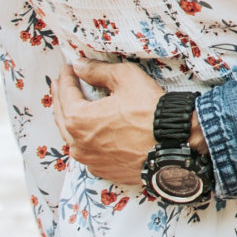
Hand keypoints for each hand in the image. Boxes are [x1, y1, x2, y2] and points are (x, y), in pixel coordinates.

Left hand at [53, 59, 175, 186]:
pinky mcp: (104, 170)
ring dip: (71, 120)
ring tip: (74, 107)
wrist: (175, 144)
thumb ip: (98, 70)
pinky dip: (86, 139)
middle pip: (62, 116)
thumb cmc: (151, 111)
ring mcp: (90, 160)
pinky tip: (92, 132)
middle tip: (63, 85)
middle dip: (61, 98)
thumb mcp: (126, 78)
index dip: (66, 77)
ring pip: (72, 136)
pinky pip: (88, 152)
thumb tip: (80, 66)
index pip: (65, 93)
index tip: (68, 68)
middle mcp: (78, 143)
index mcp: (78, 119)